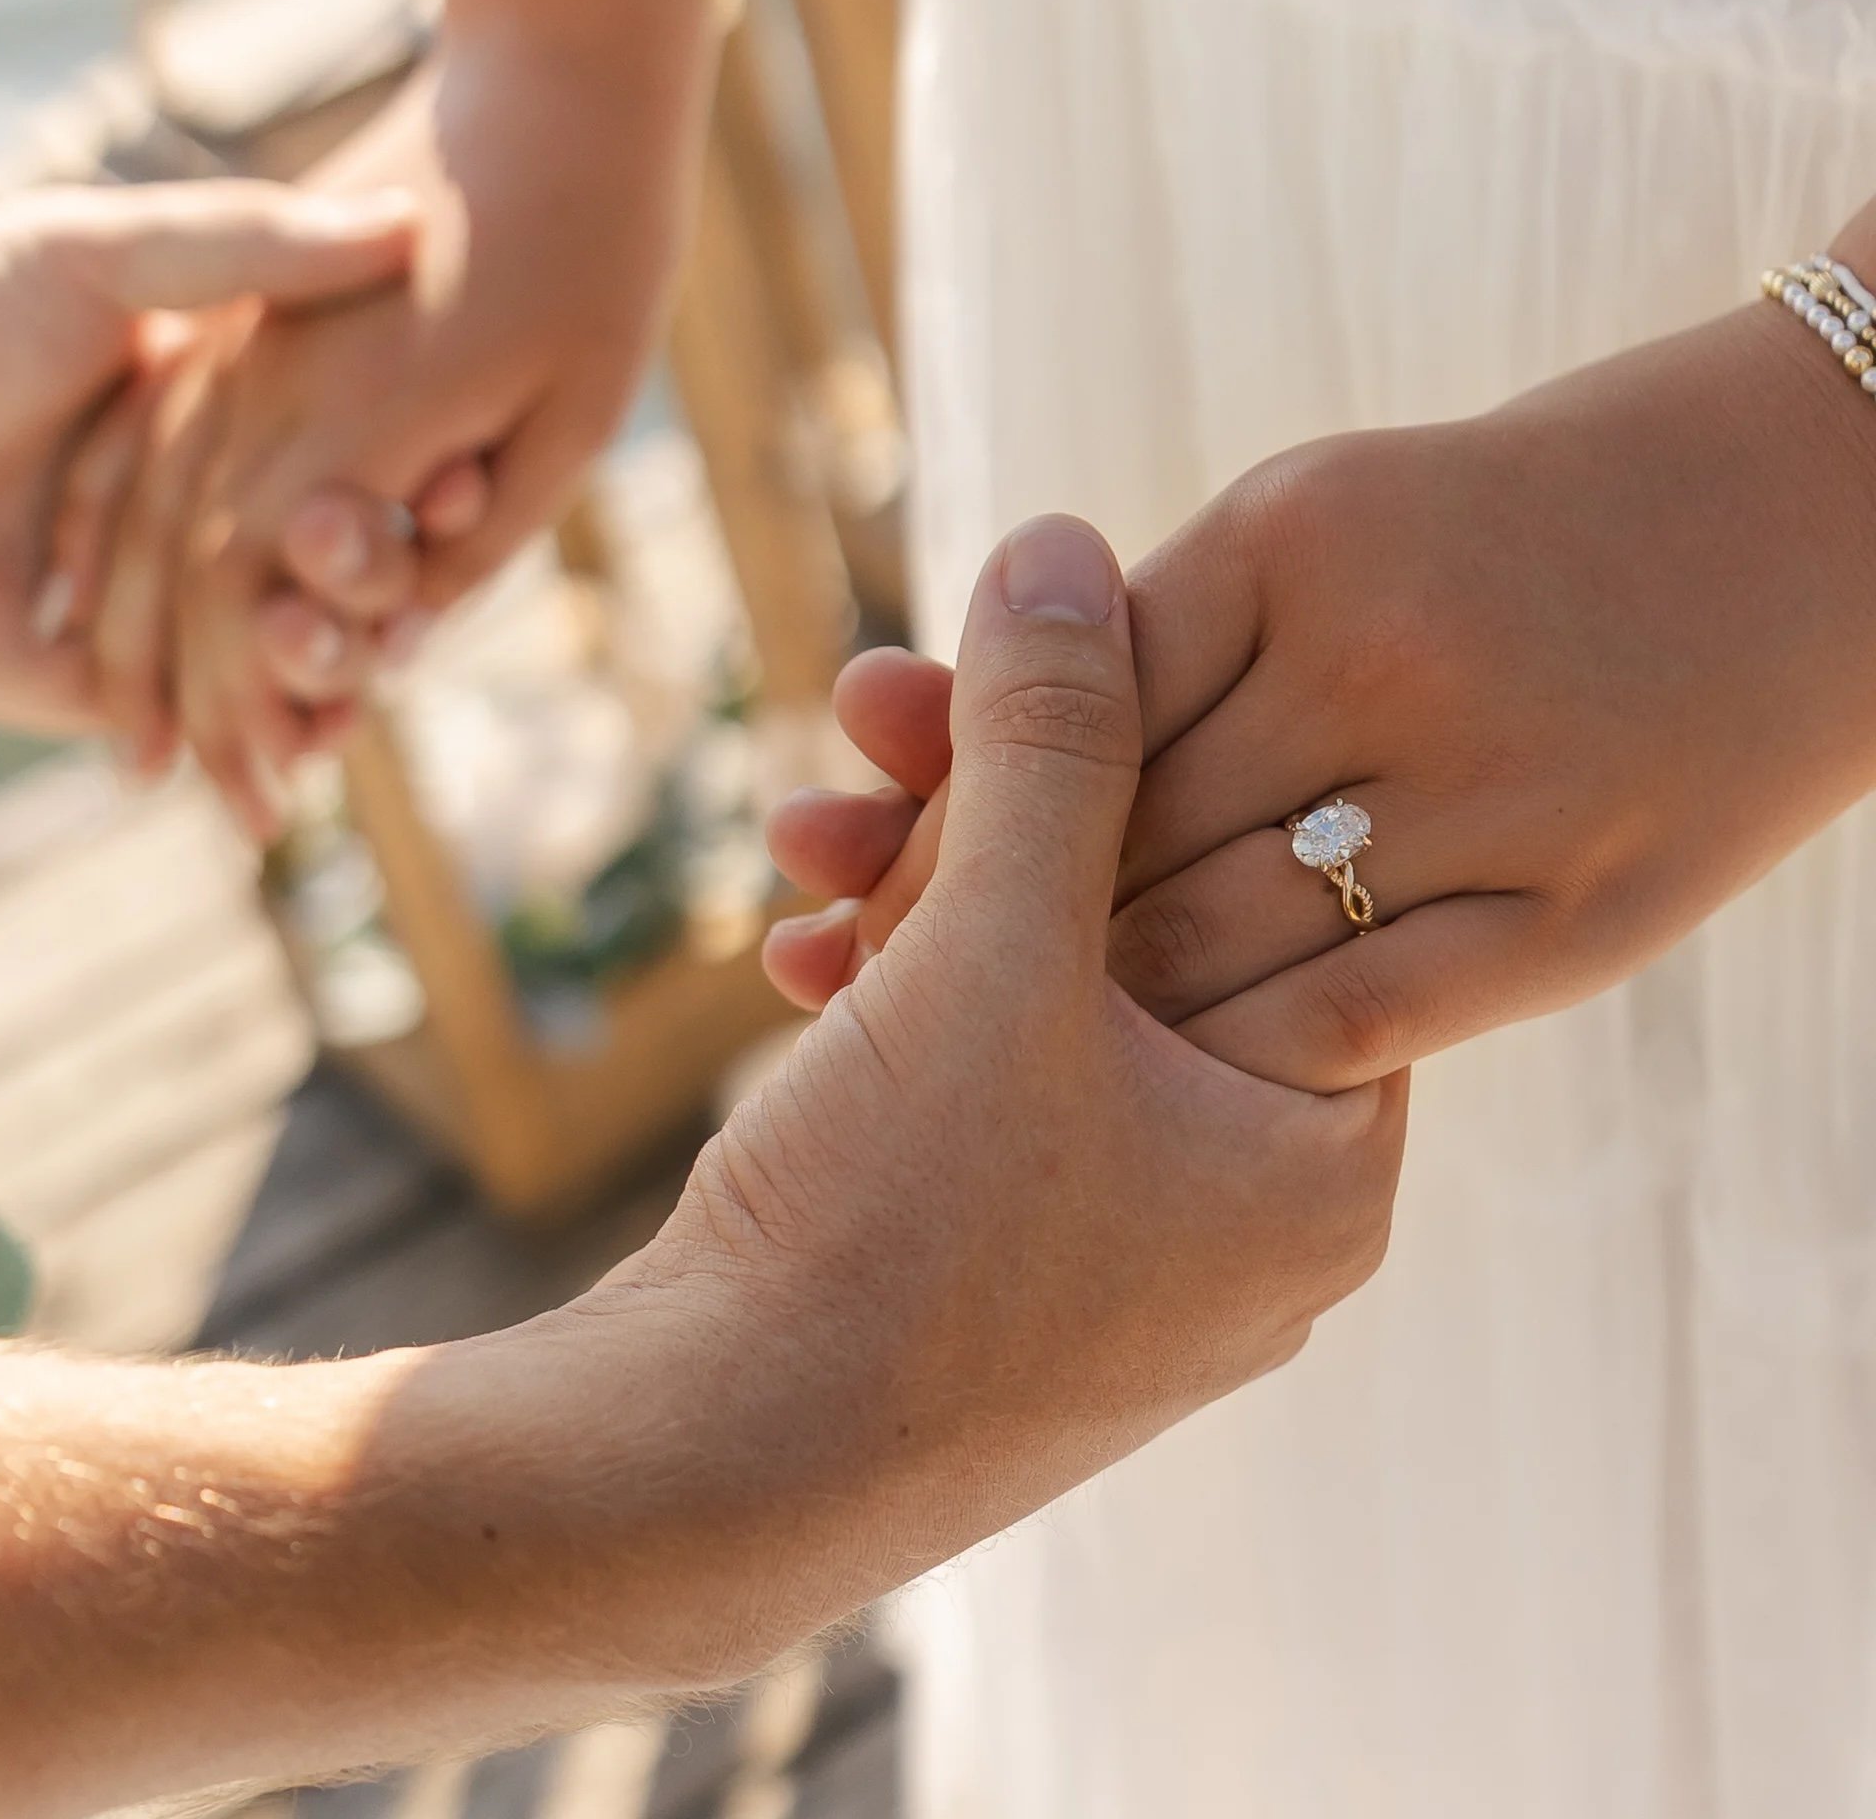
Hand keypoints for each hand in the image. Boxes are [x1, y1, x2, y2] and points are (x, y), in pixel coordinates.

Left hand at [0, 183, 414, 733]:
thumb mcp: (87, 253)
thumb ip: (250, 247)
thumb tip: (410, 224)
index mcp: (199, 397)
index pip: (342, 446)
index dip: (410, 475)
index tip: (468, 485)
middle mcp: (183, 499)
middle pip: (321, 559)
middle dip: (374, 587)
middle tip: (409, 598)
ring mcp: (142, 598)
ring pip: (273, 649)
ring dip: (328, 670)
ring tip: (356, 681)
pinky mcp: (94, 691)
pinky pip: (197, 721)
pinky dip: (257, 739)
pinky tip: (304, 743)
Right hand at [66, 0, 727, 833]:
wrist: (557, 87)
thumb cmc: (597, 255)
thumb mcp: (573, 417)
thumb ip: (478, 538)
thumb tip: (395, 647)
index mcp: (356, 418)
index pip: (257, 596)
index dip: (253, 708)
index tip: (268, 801)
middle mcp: (268, 383)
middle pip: (188, 571)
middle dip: (198, 704)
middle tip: (230, 811)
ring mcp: (240, 340)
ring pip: (149, 508)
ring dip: (142, 635)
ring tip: (153, 747)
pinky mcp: (240, 312)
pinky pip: (152, 435)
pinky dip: (123, 531)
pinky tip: (101, 600)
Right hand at [637, 516, 1407, 1598]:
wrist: (702, 1475)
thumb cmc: (892, 1239)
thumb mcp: (994, 954)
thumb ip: (1048, 742)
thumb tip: (1059, 547)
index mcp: (1319, 1159)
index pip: (1272, 886)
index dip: (1139, 752)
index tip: (1023, 662)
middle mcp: (1244, 1218)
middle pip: (1137, 935)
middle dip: (990, 811)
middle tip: (878, 702)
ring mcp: (1119, 1254)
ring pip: (1038, 1007)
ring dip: (920, 895)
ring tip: (807, 818)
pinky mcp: (1002, 1268)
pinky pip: (976, 1089)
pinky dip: (896, 1006)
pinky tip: (797, 943)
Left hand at [767, 286, 1875, 1091]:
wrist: (1817, 509)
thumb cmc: (1515, 520)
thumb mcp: (1319, 526)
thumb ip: (1146, 630)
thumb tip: (927, 696)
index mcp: (1295, 529)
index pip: (1060, 701)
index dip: (939, 799)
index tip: (842, 872)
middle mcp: (1383, 649)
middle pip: (1107, 825)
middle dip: (960, 908)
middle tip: (839, 971)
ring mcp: (1497, 782)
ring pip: (1210, 933)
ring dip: (1065, 1008)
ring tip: (953, 1061)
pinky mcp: (1590, 905)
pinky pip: (1358, 1018)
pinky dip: (1229, 1065)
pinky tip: (1143, 1107)